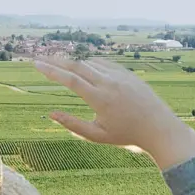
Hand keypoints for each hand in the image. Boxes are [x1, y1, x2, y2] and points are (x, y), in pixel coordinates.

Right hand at [34, 58, 194, 169]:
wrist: (159, 127)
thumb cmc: (127, 135)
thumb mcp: (97, 135)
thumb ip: (73, 125)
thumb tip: (51, 114)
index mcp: (100, 98)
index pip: (70, 79)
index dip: (51, 71)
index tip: (36, 64)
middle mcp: (109, 83)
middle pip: (77, 65)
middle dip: (57, 61)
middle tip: (41, 59)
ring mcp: (120, 76)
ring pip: (91, 63)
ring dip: (73, 61)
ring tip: (59, 63)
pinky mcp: (128, 74)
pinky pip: (105, 63)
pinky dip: (91, 63)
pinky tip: (84, 66)